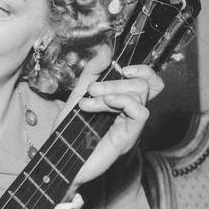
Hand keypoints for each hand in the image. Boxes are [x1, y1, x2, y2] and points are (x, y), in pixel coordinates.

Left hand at [64, 49, 162, 188]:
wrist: (59, 160)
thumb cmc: (69, 133)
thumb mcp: (78, 95)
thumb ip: (92, 72)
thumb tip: (107, 49)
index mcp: (122, 102)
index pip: (149, 80)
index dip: (142, 68)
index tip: (121, 66)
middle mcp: (130, 113)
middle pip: (143, 83)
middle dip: (115, 80)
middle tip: (92, 90)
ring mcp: (131, 125)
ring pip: (140, 94)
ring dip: (112, 90)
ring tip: (88, 102)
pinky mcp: (129, 137)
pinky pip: (140, 112)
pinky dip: (122, 101)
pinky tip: (104, 105)